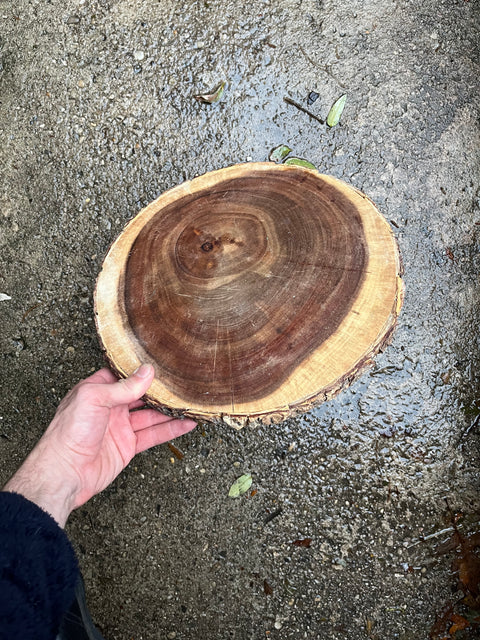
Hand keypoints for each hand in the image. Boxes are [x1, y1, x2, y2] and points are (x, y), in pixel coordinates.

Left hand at [3, 365, 195, 525]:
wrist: (64, 472)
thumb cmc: (67, 434)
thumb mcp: (94, 398)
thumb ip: (123, 387)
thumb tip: (146, 372)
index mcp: (97, 390)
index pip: (123, 375)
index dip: (141, 369)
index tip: (161, 363)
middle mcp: (109, 407)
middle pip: (141, 395)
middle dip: (160, 390)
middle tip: (181, 383)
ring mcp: (120, 427)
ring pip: (151, 415)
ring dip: (170, 410)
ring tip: (190, 403)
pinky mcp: (127, 446)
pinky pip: (153, 435)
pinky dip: (171, 430)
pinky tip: (185, 424)